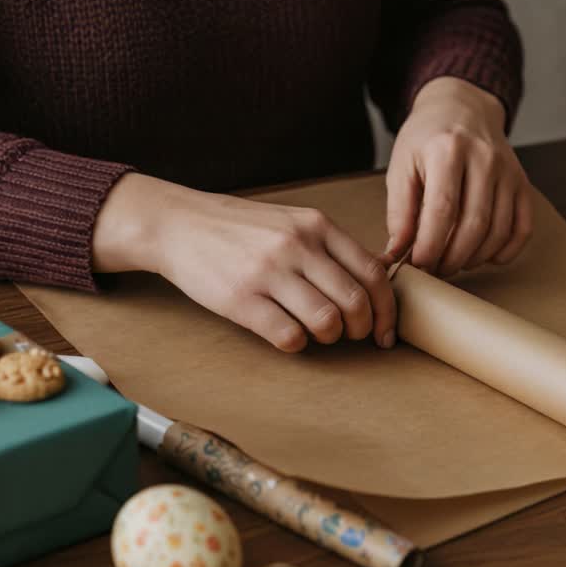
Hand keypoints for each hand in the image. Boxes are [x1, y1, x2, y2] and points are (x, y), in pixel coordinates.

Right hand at [92, 174, 396, 351]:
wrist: (179, 224)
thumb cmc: (241, 229)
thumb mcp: (293, 222)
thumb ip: (331, 248)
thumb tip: (376, 285)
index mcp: (317, 225)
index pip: (374, 273)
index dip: (387, 310)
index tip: (385, 331)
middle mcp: (297, 246)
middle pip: (355, 302)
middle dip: (361, 329)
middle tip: (350, 335)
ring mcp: (268, 272)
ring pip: (326, 322)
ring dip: (329, 338)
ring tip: (317, 333)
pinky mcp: (241, 299)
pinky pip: (288, 336)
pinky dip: (296, 344)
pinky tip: (287, 334)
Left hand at [384, 76, 533, 276]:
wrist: (462, 108)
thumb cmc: (426, 139)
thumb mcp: (401, 165)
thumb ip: (399, 211)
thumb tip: (397, 253)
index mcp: (448, 149)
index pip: (442, 210)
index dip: (430, 245)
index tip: (418, 264)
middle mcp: (484, 158)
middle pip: (474, 225)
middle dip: (452, 258)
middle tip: (435, 269)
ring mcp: (508, 171)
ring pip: (499, 231)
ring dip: (475, 258)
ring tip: (454, 262)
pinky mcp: (522, 182)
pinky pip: (523, 227)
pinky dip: (506, 251)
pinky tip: (485, 256)